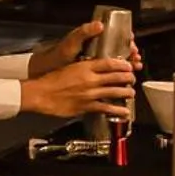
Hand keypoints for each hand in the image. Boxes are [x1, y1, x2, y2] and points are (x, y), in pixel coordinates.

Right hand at [20, 57, 134, 118]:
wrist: (41, 94)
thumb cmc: (51, 80)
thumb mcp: (69, 67)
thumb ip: (83, 68)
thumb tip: (94, 70)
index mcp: (85, 67)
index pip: (109, 63)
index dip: (122, 64)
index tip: (128, 66)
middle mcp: (90, 79)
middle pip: (115, 76)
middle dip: (127, 78)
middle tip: (132, 78)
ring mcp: (90, 93)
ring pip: (114, 91)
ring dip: (126, 92)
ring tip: (131, 93)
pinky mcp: (87, 106)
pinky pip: (106, 108)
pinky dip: (118, 110)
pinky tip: (124, 112)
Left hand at [28, 20, 141, 76]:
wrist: (47, 72)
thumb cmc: (58, 54)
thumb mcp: (71, 42)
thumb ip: (84, 32)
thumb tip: (100, 24)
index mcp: (94, 41)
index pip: (115, 37)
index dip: (125, 39)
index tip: (132, 43)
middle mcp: (97, 51)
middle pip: (119, 50)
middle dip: (130, 54)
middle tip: (137, 58)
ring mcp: (96, 64)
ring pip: (118, 64)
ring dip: (128, 65)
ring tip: (136, 67)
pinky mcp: (94, 77)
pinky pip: (111, 76)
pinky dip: (120, 78)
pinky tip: (126, 80)